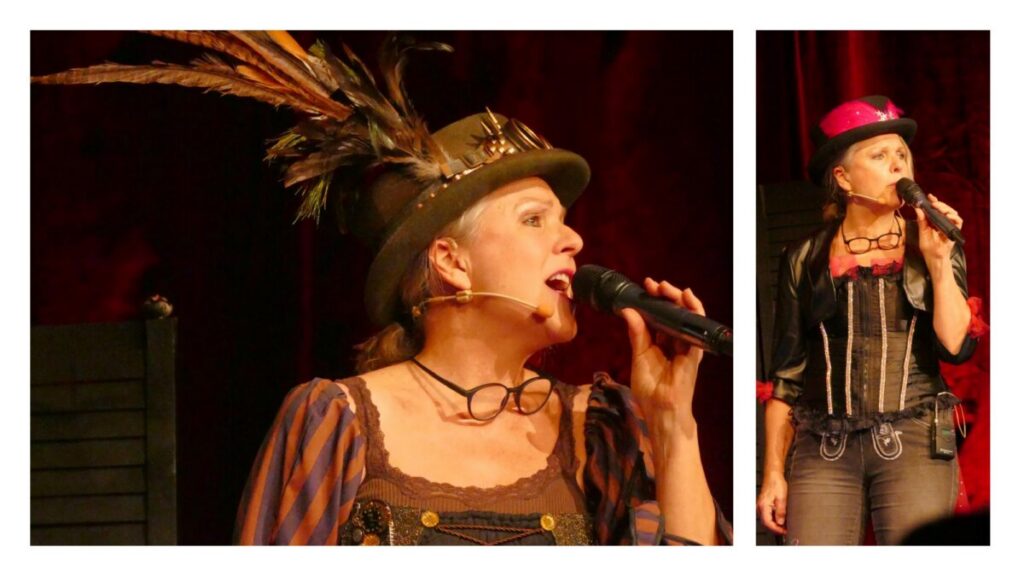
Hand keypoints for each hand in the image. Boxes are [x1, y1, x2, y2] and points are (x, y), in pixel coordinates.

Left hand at [622, 278, 704, 439]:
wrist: (661, 410)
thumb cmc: (650, 389)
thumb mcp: (639, 356)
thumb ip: (636, 333)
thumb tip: (627, 310)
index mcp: (660, 342)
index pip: (659, 315)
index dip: (653, 300)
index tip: (644, 287)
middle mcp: (675, 341)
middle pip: (673, 312)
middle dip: (665, 295)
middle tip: (654, 285)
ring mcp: (686, 344)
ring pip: (686, 315)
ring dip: (678, 298)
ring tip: (666, 288)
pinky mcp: (694, 350)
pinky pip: (697, 327)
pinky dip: (694, 311)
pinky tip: (688, 299)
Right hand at [757, 473, 787, 534]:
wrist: (773, 476)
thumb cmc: (776, 484)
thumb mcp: (782, 498)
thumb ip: (780, 511)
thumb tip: (781, 522)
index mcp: (763, 506)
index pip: (768, 523)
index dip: (777, 529)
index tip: (785, 531)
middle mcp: (760, 507)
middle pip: (767, 523)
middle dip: (777, 528)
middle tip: (787, 530)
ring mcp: (762, 506)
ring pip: (768, 520)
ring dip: (776, 524)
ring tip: (786, 525)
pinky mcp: (765, 505)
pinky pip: (768, 515)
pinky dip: (775, 519)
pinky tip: (782, 519)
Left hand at [915, 194, 962, 265]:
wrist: (934, 257)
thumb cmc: (928, 247)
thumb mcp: (922, 232)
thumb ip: (921, 221)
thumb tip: (917, 209)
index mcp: (934, 221)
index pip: (935, 209)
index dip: (934, 202)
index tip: (930, 196)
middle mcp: (942, 222)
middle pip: (945, 209)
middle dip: (940, 205)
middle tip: (934, 204)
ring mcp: (949, 226)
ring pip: (952, 213)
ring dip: (947, 209)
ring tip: (941, 209)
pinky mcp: (955, 230)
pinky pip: (958, 222)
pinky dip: (954, 218)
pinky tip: (949, 216)